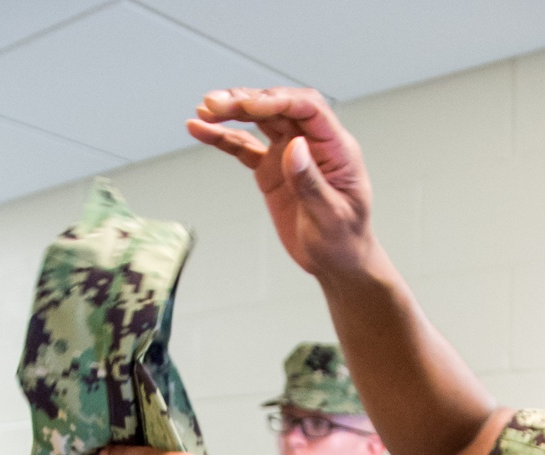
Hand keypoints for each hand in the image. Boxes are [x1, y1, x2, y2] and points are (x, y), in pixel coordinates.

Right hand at [187, 88, 374, 277]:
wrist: (336, 263)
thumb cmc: (343, 241)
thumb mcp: (330, 217)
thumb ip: (311, 183)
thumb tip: (294, 147)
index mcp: (336, 148)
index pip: (308, 109)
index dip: (278, 102)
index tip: (248, 106)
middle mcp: (312, 143)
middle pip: (279, 108)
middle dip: (246, 101)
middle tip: (214, 104)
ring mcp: (290, 153)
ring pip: (259, 120)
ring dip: (231, 112)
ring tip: (203, 110)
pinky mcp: (272, 169)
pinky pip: (244, 147)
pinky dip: (223, 138)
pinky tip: (201, 129)